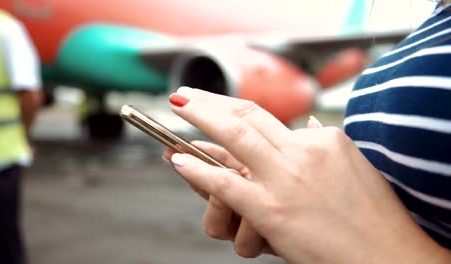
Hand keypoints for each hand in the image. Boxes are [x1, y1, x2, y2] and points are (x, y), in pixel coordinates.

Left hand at [166, 87, 449, 263]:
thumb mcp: (352, 167)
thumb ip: (323, 145)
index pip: (270, 118)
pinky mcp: (271, 209)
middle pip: (248, 115)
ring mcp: (285, 178)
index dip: (235, 108)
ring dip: (201, 117)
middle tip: (187, 94)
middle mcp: (302, 150)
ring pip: (234, 137)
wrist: (388, 257)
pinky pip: (226, 182)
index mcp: (323, 139)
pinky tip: (180, 161)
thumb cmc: (373, 218)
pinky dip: (198, 170)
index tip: (217, 103)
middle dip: (212, 100)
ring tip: (178, 108)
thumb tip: (306, 126)